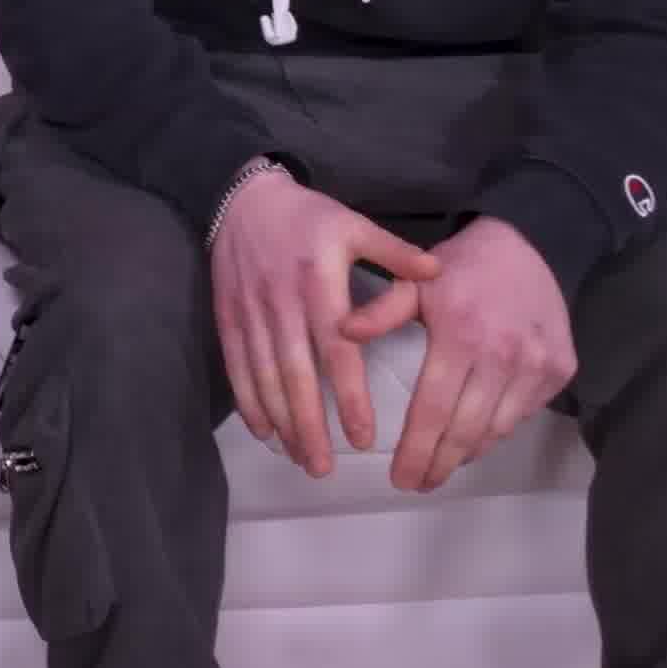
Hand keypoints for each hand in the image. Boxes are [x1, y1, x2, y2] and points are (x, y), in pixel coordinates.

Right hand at [207, 168, 441, 477]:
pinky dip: (249, 402)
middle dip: (309, 426)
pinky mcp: (228, 318)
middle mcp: (282, 304)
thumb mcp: (354, 224)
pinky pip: (237, 367)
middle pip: (296, 377)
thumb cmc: (308, 216)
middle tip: (324, 470)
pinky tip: (264, 430)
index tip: (361, 438)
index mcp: (319, 284)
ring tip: (299, 458)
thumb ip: (395, 251)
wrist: (243, 198)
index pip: (336, 352)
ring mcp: (251, 314)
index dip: (347, 398)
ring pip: (265, 378)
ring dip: (281, 422)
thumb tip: (438, 273)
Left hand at [367, 218, 575, 493]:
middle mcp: (502, 356)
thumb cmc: (462, 268)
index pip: (433, 412)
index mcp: (459, 336)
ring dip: (467, 452)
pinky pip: (522, 414)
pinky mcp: (560, 370)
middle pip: (465, 432)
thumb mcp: (415, 281)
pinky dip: (496, 429)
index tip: (399, 478)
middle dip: (438, 464)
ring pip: (496, 430)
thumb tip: (341, 332)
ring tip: (443, 462)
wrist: (529, 244)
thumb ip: (381, 311)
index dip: (416, 451)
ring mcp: (536, 366)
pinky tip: (476, 433)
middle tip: (418, 482)